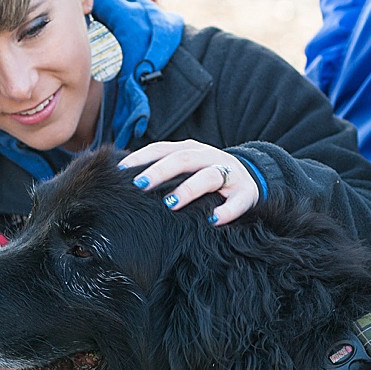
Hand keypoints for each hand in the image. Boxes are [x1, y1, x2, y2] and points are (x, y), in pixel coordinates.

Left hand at [120, 141, 261, 226]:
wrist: (250, 179)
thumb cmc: (205, 176)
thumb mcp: (185, 168)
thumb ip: (160, 170)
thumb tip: (120, 178)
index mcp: (190, 149)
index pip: (163, 148)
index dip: (142, 157)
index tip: (121, 170)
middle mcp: (209, 157)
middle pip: (184, 159)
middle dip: (161, 171)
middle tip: (140, 184)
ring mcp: (230, 174)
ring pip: (210, 176)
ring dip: (189, 188)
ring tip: (171, 203)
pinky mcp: (246, 193)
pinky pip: (237, 202)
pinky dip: (226, 211)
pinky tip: (213, 220)